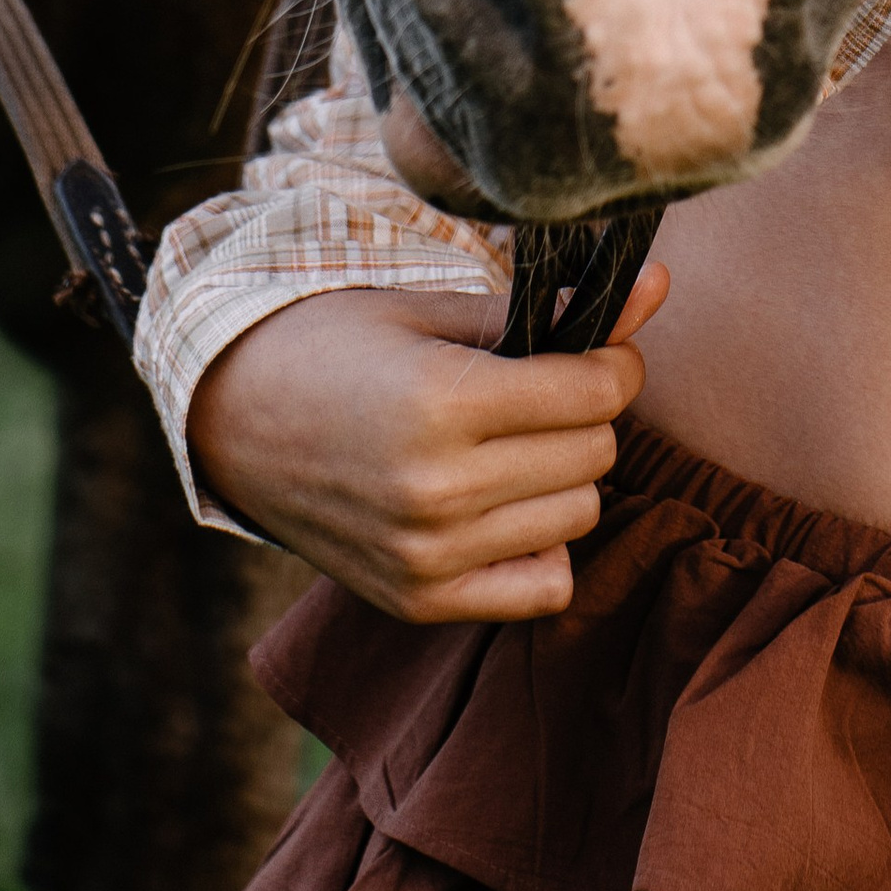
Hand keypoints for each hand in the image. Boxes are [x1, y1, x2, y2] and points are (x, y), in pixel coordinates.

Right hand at [184, 261, 666, 621]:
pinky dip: (541, 544)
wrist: (233, 418)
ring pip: (577, 517)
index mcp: (440, 402)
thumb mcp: (431, 310)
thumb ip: (545, 309)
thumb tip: (657, 288)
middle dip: (589, 412)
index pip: (593, 391)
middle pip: (594, 454)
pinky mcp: (418, 602)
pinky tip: (504, 504)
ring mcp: (426, 557)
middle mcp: (436, 490)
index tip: (600, 346)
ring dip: (566, 475)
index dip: (616, 359)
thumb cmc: (335, 344)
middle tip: (546, 389)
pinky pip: (542, 588)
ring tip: (516, 442)